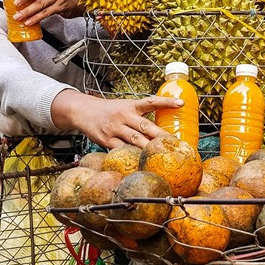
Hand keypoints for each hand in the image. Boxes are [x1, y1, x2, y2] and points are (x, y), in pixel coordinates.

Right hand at [54, 92, 183, 148]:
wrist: (83, 111)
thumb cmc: (109, 111)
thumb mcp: (125, 106)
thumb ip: (141, 115)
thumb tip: (161, 127)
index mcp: (131, 106)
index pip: (151, 102)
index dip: (166, 102)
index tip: (181, 103)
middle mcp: (124, 115)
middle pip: (145, 125)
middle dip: (160, 135)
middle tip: (174, 142)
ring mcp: (115, 128)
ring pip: (134, 139)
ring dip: (148, 148)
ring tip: (160, 155)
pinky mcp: (106, 139)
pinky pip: (120, 150)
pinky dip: (130, 156)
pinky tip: (139, 163)